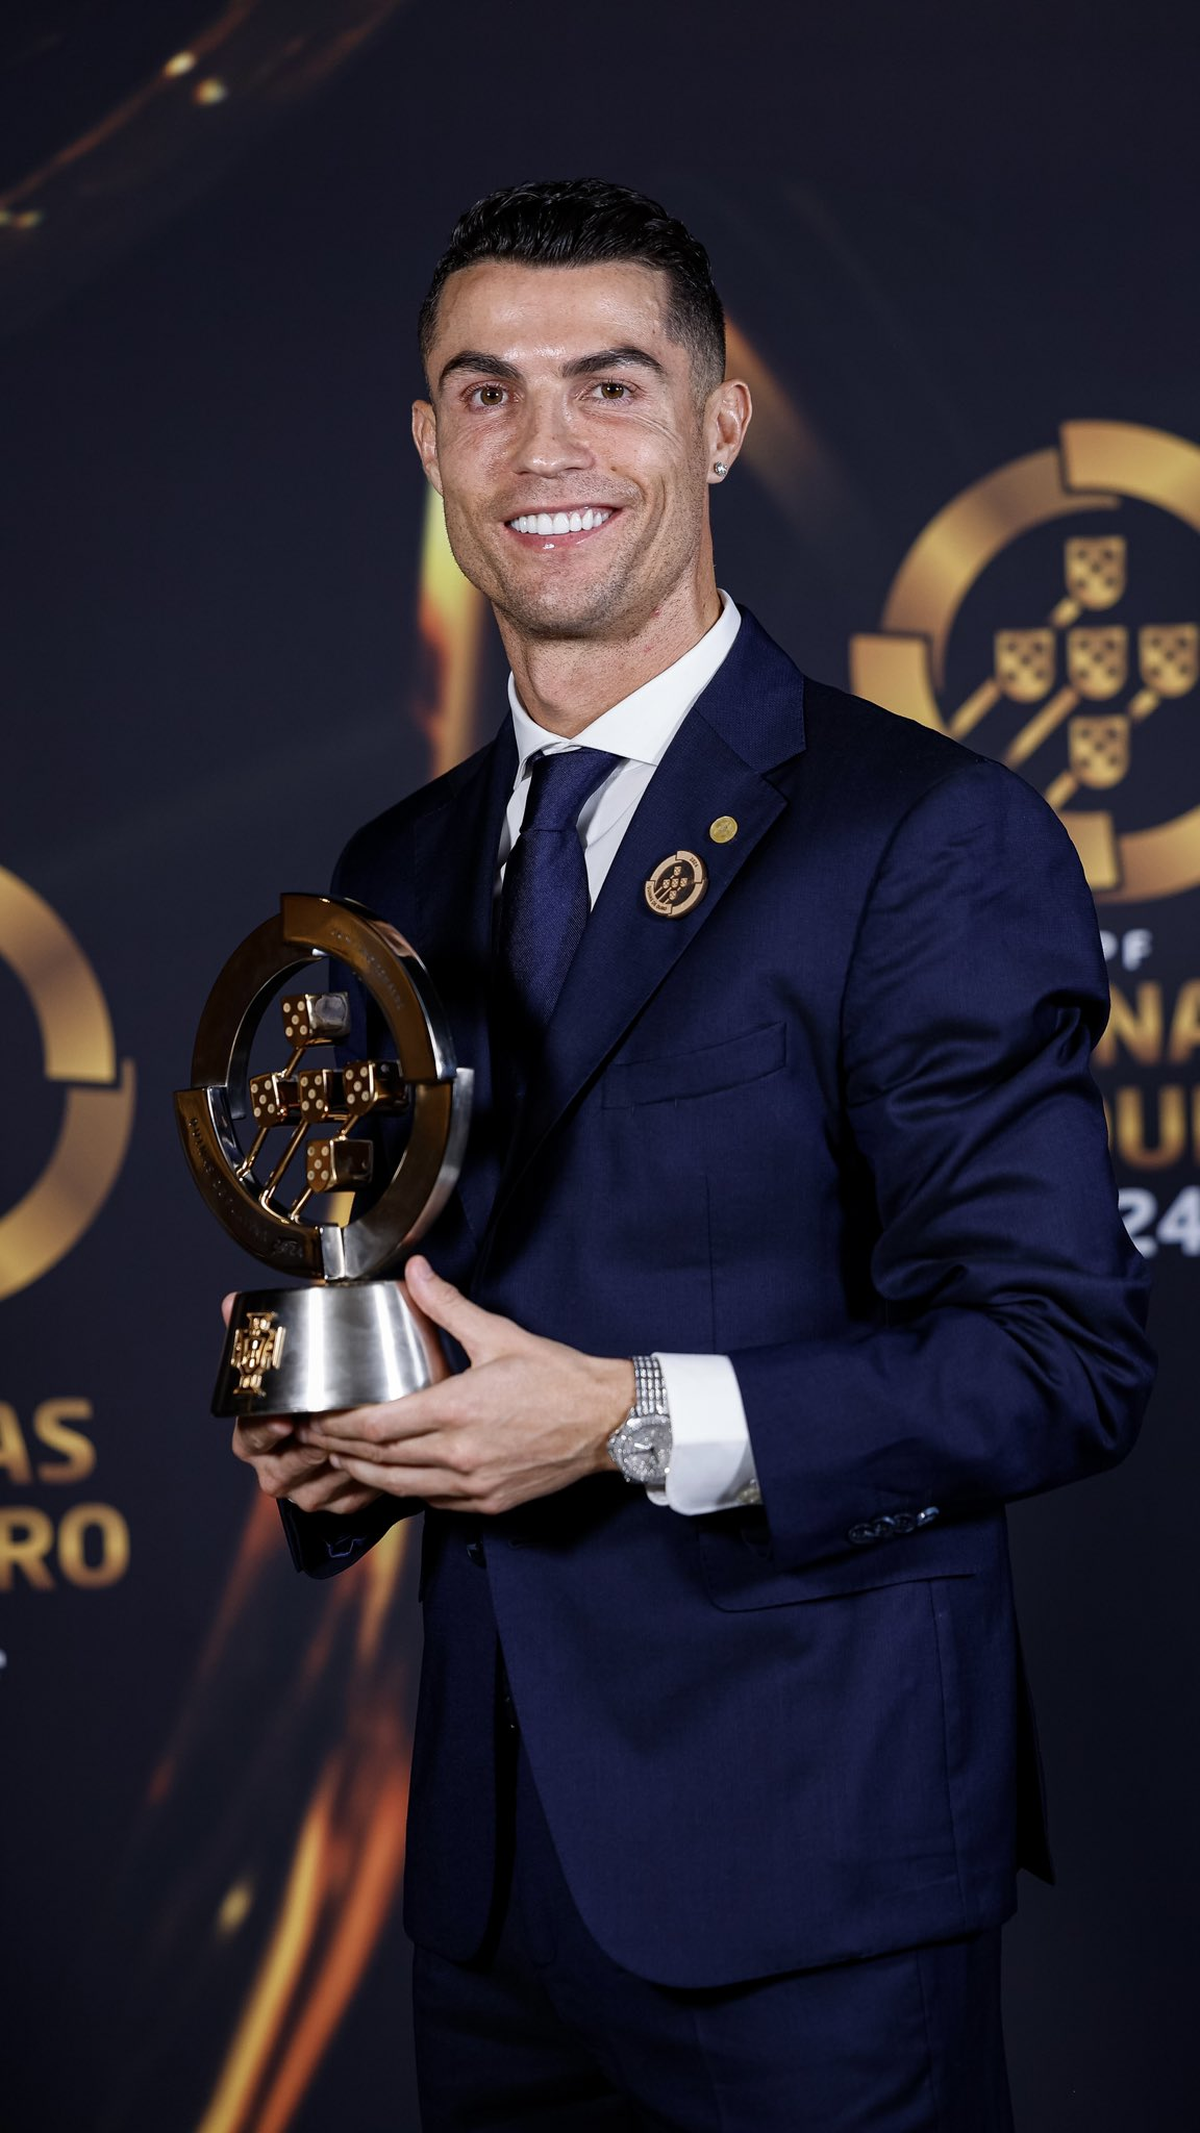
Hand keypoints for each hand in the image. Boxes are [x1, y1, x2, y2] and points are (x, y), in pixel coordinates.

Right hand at [223, 1294, 382, 1517]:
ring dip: (337, 1468)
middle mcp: (271, 1463)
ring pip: (313, 1489)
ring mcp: (300, 1487)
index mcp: (254, 1429)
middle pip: (279, 1470)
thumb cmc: (319, 1379)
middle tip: (329, 1433)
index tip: (285, 1419)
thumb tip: (227, 1301)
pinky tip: (377, 1462)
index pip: (250, 1434)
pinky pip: (343, 1501)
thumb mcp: (293, 1352)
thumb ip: (262, 1331)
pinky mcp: (332, 1502)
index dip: (265, 1428)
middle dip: (307, 1453)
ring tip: (359, 1443)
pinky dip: (360, 1484)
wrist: (354, 1412)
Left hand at [294, 1256, 634, 1515]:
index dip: (336, 1426)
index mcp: (455, 1410)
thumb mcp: (499, 1334)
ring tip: (340, 1460)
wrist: (609, 1421)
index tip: (313, 1417)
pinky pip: (432, 1502)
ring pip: (400, 1489)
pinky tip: (394, 1476)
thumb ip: (446, 1306)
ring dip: (365, 1476)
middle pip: (377, 1461)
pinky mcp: (489, 1502)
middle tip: (312, 1439)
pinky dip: (405, 1490)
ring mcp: (473, 1485)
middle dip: (338, 1450)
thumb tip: (415, 1270)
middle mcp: (458, 1455)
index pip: (375, 1427)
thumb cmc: (558, 1378)